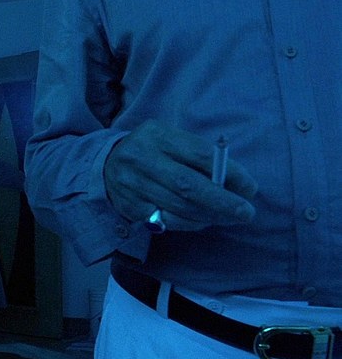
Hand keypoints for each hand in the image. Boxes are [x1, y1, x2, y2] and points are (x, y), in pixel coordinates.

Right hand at [104, 120, 257, 231]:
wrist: (108, 163)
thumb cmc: (153, 150)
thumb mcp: (171, 141)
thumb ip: (197, 157)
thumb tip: (233, 183)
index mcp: (157, 135)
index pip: (200, 155)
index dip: (230, 173)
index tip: (249, 188)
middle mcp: (141, 158)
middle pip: (188, 186)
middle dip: (222, 202)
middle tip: (246, 213)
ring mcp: (132, 184)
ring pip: (179, 207)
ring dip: (210, 216)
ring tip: (229, 217)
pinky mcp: (129, 206)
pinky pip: (166, 220)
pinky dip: (189, 223)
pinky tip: (201, 220)